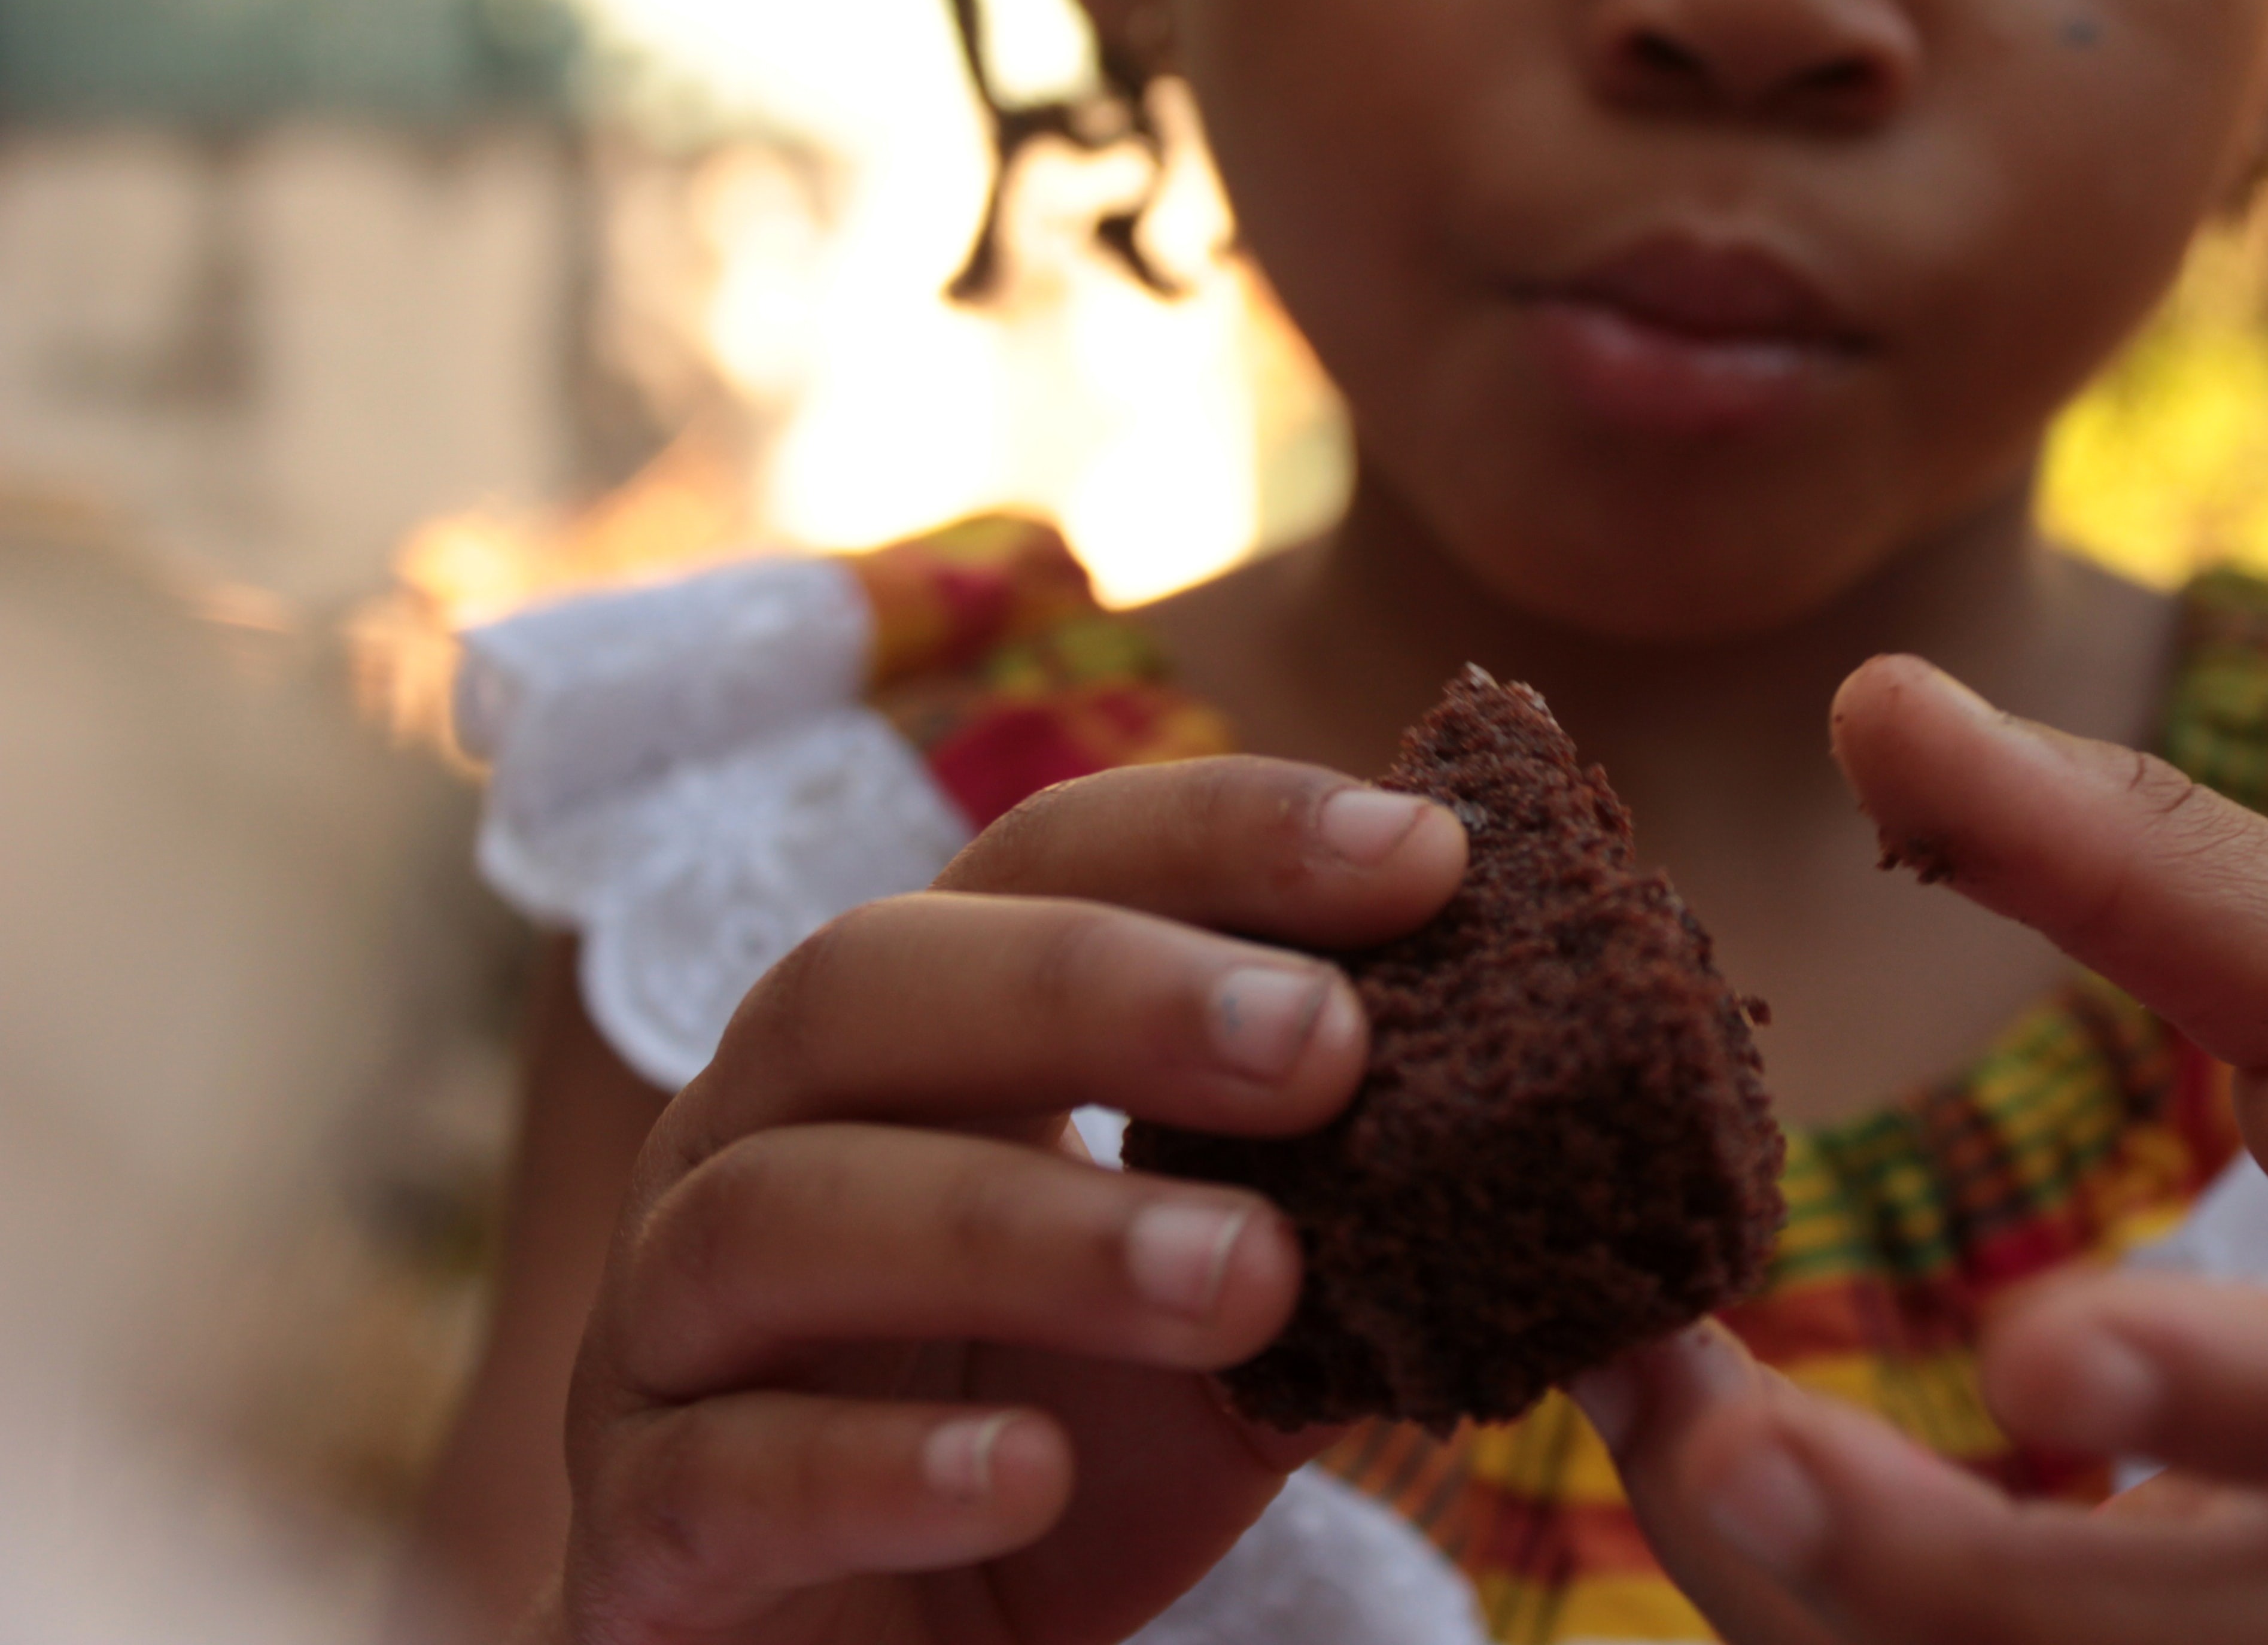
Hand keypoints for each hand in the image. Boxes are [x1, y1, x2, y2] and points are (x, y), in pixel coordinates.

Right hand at [539, 761, 1466, 1644]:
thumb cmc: (1052, 1449)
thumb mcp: (1220, 1321)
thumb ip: (1325, 1208)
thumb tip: (1533, 1104)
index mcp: (908, 1042)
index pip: (1039, 863)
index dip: (1222, 835)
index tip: (1425, 856)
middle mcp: (754, 1136)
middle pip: (868, 982)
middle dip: (1103, 991)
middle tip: (1326, 1043)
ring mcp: (665, 1330)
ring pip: (786, 1213)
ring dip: (1028, 1228)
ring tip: (1252, 1279)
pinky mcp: (638, 1528)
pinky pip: (723, 1471)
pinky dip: (881, 1466)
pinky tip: (1034, 1477)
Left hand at [1577, 657, 2267, 1643]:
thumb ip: (2131, 847)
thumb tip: (1870, 693)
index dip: (2221, 1390)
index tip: (2038, 1355)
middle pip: (2207, 1638)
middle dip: (1939, 1572)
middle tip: (1707, 1435)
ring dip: (1833, 1609)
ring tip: (1637, 1402)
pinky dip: (1849, 1630)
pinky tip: (1701, 1468)